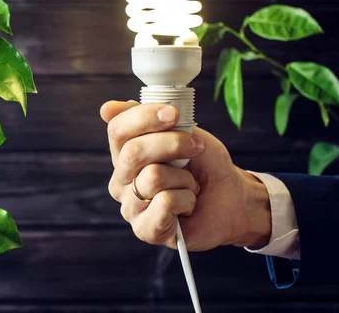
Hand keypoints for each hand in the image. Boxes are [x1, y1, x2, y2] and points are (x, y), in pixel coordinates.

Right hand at [100, 100, 271, 250]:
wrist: (232, 199)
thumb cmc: (205, 165)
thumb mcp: (183, 132)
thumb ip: (148, 119)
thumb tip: (106, 109)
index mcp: (124, 153)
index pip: (117, 130)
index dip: (144, 117)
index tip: (174, 113)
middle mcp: (121, 180)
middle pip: (133, 152)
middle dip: (172, 144)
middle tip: (197, 146)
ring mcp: (130, 206)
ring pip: (153, 177)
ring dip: (184, 178)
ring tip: (191, 185)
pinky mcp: (145, 229)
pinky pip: (165, 203)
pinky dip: (187, 199)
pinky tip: (188, 204)